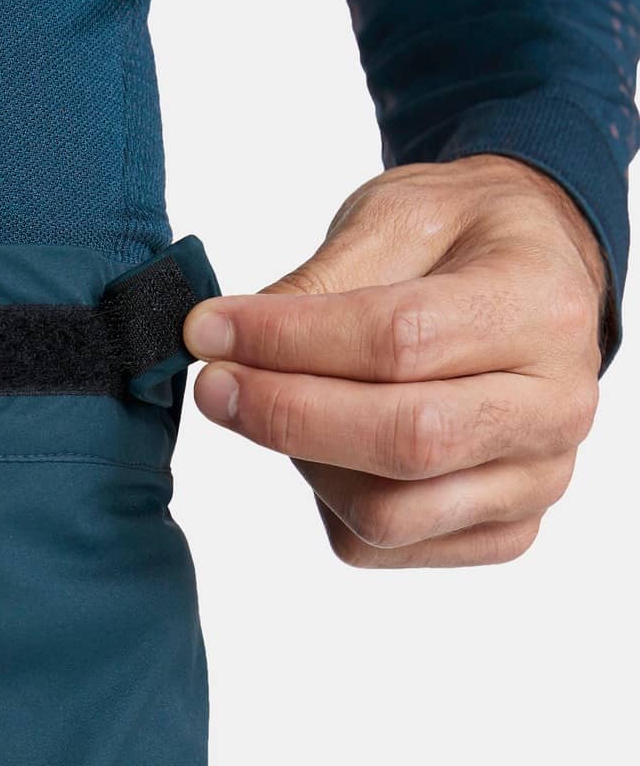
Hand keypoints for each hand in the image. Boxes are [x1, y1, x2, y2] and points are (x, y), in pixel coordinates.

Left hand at [183, 154, 607, 567]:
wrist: (531, 282)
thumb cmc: (463, 243)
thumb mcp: (397, 218)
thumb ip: (320, 280)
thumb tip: (225, 342)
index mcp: (542, 309)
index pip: (401, 342)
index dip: (288, 341)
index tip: (209, 330)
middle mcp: (557, 408)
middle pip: (406, 440)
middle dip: (285, 414)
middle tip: (213, 384)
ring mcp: (535, 481)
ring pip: (389, 514)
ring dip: (304, 463)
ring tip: (278, 408)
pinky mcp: (502, 532)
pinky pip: (385, 547)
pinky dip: (329, 503)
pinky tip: (324, 447)